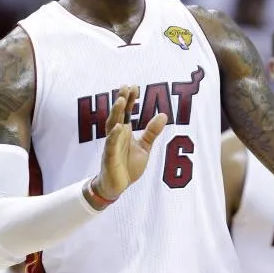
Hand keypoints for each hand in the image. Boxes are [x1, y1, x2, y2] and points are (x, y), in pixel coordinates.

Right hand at [92, 86, 167, 201]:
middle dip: (122, 100)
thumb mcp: (144, 147)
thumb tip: (164, 115)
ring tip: (122, 100)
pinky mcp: (109, 157)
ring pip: (112, 125)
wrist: (117, 186)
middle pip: (118, 114)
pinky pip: (111, 144)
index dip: (130, 99)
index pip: (127, 112)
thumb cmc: (127, 166)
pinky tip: (119, 126)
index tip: (134, 86)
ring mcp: (111, 145)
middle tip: (126, 86)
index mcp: (124, 132)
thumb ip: (152, 132)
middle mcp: (116, 135)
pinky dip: (114, 135)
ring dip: (116, 112)